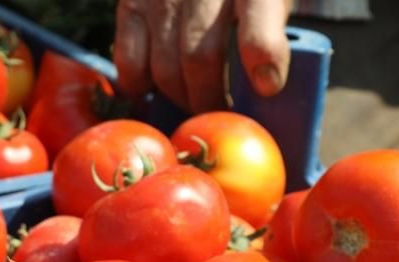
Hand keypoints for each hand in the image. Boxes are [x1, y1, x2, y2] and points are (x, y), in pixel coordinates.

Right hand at [114, 0, 290, 111]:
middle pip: (200, 57)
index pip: (258, 13)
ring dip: (181, 99)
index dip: (262, 52)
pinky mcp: (131, 5)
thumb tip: (266, 85)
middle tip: (219, 114)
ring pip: (165, 69)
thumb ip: (268, 31)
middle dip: (210, 99)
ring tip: (194, 103)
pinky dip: (141, 87)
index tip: (268, 85)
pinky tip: (156, 89)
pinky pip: (130, 63)